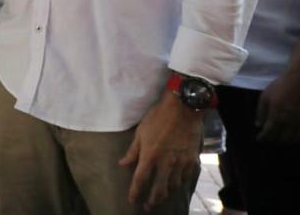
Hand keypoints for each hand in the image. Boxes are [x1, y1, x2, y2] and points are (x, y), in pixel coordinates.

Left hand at [118, 91, 201, 210]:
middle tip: (148, 206)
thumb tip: (122, 164)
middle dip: (153, 200)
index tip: (132, 201)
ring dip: (166, 193)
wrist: (183, 109)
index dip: (135, 192)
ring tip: (161, 197)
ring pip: (173, 185)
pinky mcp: (192, 160)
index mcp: (150, 156)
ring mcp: (180, 163)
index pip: (140, 180)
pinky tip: (176, 184)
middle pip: (159, 189)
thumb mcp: (140, 132)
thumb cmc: (157, 118)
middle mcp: (165, 163)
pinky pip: (186, 178)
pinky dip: (180, 183)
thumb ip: (132, 151)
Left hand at [256, 68, 299, 142]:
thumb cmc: (280, 87)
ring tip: (280, 139)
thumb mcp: (265, 96)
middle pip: (281, 139)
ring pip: (293, 139)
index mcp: (276, 117)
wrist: (299, 80)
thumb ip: (261, 111)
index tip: (259, 139)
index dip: (263, 138)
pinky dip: (296, 138)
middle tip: (269, 140)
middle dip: (274, 141)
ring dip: (285, 141)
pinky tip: (292, 136)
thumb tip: (258, 125)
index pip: (269, 133)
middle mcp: (289, 123)